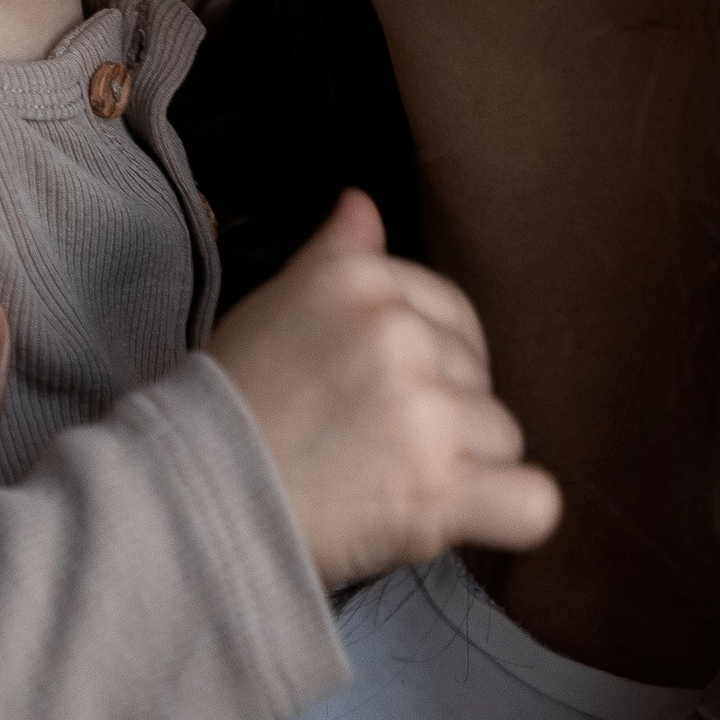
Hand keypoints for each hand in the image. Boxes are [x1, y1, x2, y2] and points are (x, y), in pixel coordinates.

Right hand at [210, 189, 561, 587]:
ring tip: (386, 485)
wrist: (186, 498)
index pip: (452, 316)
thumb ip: (335, 256)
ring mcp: (422, 413)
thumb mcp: (275, 306)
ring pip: (503, 438)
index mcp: (362, 281)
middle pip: (478, 378)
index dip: (428, 365)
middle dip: (441, 417)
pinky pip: (532, 503)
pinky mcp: (437, 492)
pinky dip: (510, 515)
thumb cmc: (231, 407)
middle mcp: (398, 334)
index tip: (379, 398)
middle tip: (370, 447)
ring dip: (462, 469)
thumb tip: (362, 203)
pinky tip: (465, 517)